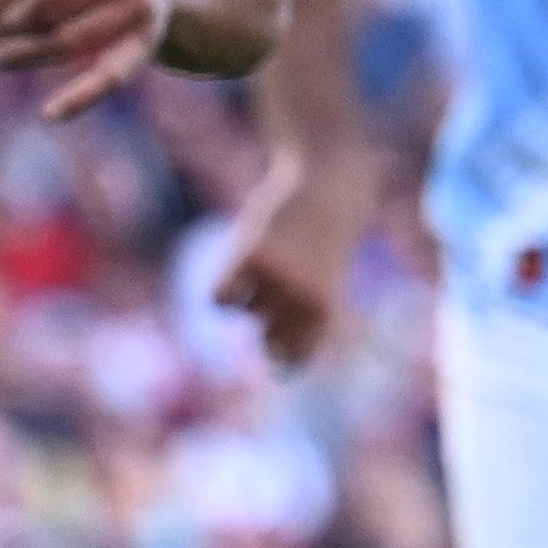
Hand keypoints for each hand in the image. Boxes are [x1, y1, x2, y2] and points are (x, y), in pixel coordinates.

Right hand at [211, 164, 363, 370]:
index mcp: (328, 312)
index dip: (281, 358)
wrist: (329, 184)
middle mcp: (306, 302)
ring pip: (243, 311)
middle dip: (265, 326)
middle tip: (276, 293)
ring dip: (250, 289)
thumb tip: (258, 351)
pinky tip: (243, 260)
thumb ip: (292, 319)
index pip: (294, 362)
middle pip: (267, 345)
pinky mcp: (253, 257)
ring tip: (273, 258)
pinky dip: (224, 284)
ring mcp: (279, 280)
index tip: (274, 346)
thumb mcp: (320, 283)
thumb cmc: (324, 239)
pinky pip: (219, 297)